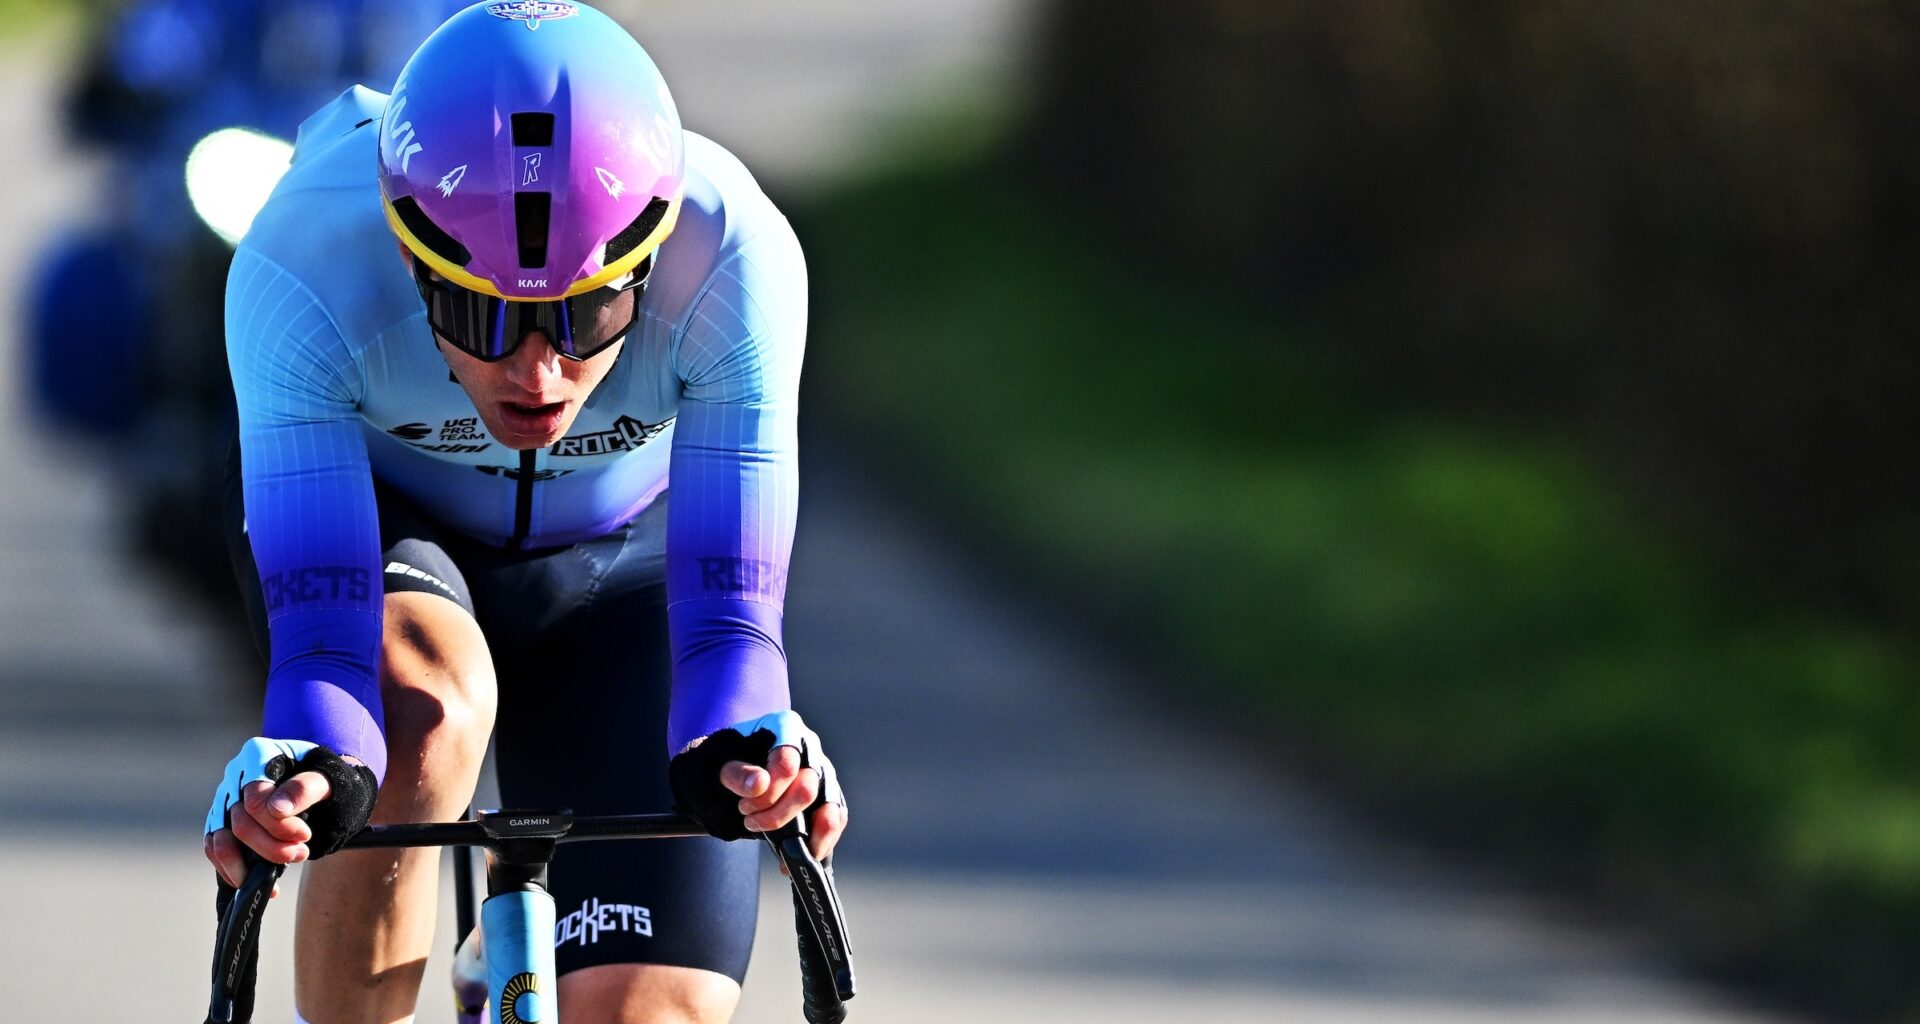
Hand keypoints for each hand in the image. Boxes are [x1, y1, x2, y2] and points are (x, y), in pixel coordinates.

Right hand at [203, 770, 332, 896]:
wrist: (327, 786)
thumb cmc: (329, 779)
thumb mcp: (329, 777)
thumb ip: (305, 788)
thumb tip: (277, 808)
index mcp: (258, 757)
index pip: (255, 800)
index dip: (278, 825)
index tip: (304, 836)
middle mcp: (236, 778)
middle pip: (240, 823)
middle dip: (271, 846)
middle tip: (301, 853)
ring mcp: (225, 802)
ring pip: (220, 842)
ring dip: (248, 865)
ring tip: (280, 870)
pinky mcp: (222, 825)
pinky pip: (215, 851)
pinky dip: (235, 873)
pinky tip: (267, 885)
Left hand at [721, 744, 847, 861]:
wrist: (727, 773)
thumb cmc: (722, 762)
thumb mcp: (716, 763)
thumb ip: (735, 772)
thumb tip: (760, 783)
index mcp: (786, 728)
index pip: (787, 761)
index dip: (768, 791)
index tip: (745, 806)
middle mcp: (810, 749)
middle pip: (808, 787)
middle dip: (777, 814)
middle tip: (749, 820)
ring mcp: (822, 775)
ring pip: (831, 808)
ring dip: (804, 834)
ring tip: (781, 852)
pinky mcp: (827, 799)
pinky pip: (835, 822)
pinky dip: (819, 846)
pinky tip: (792, 861)